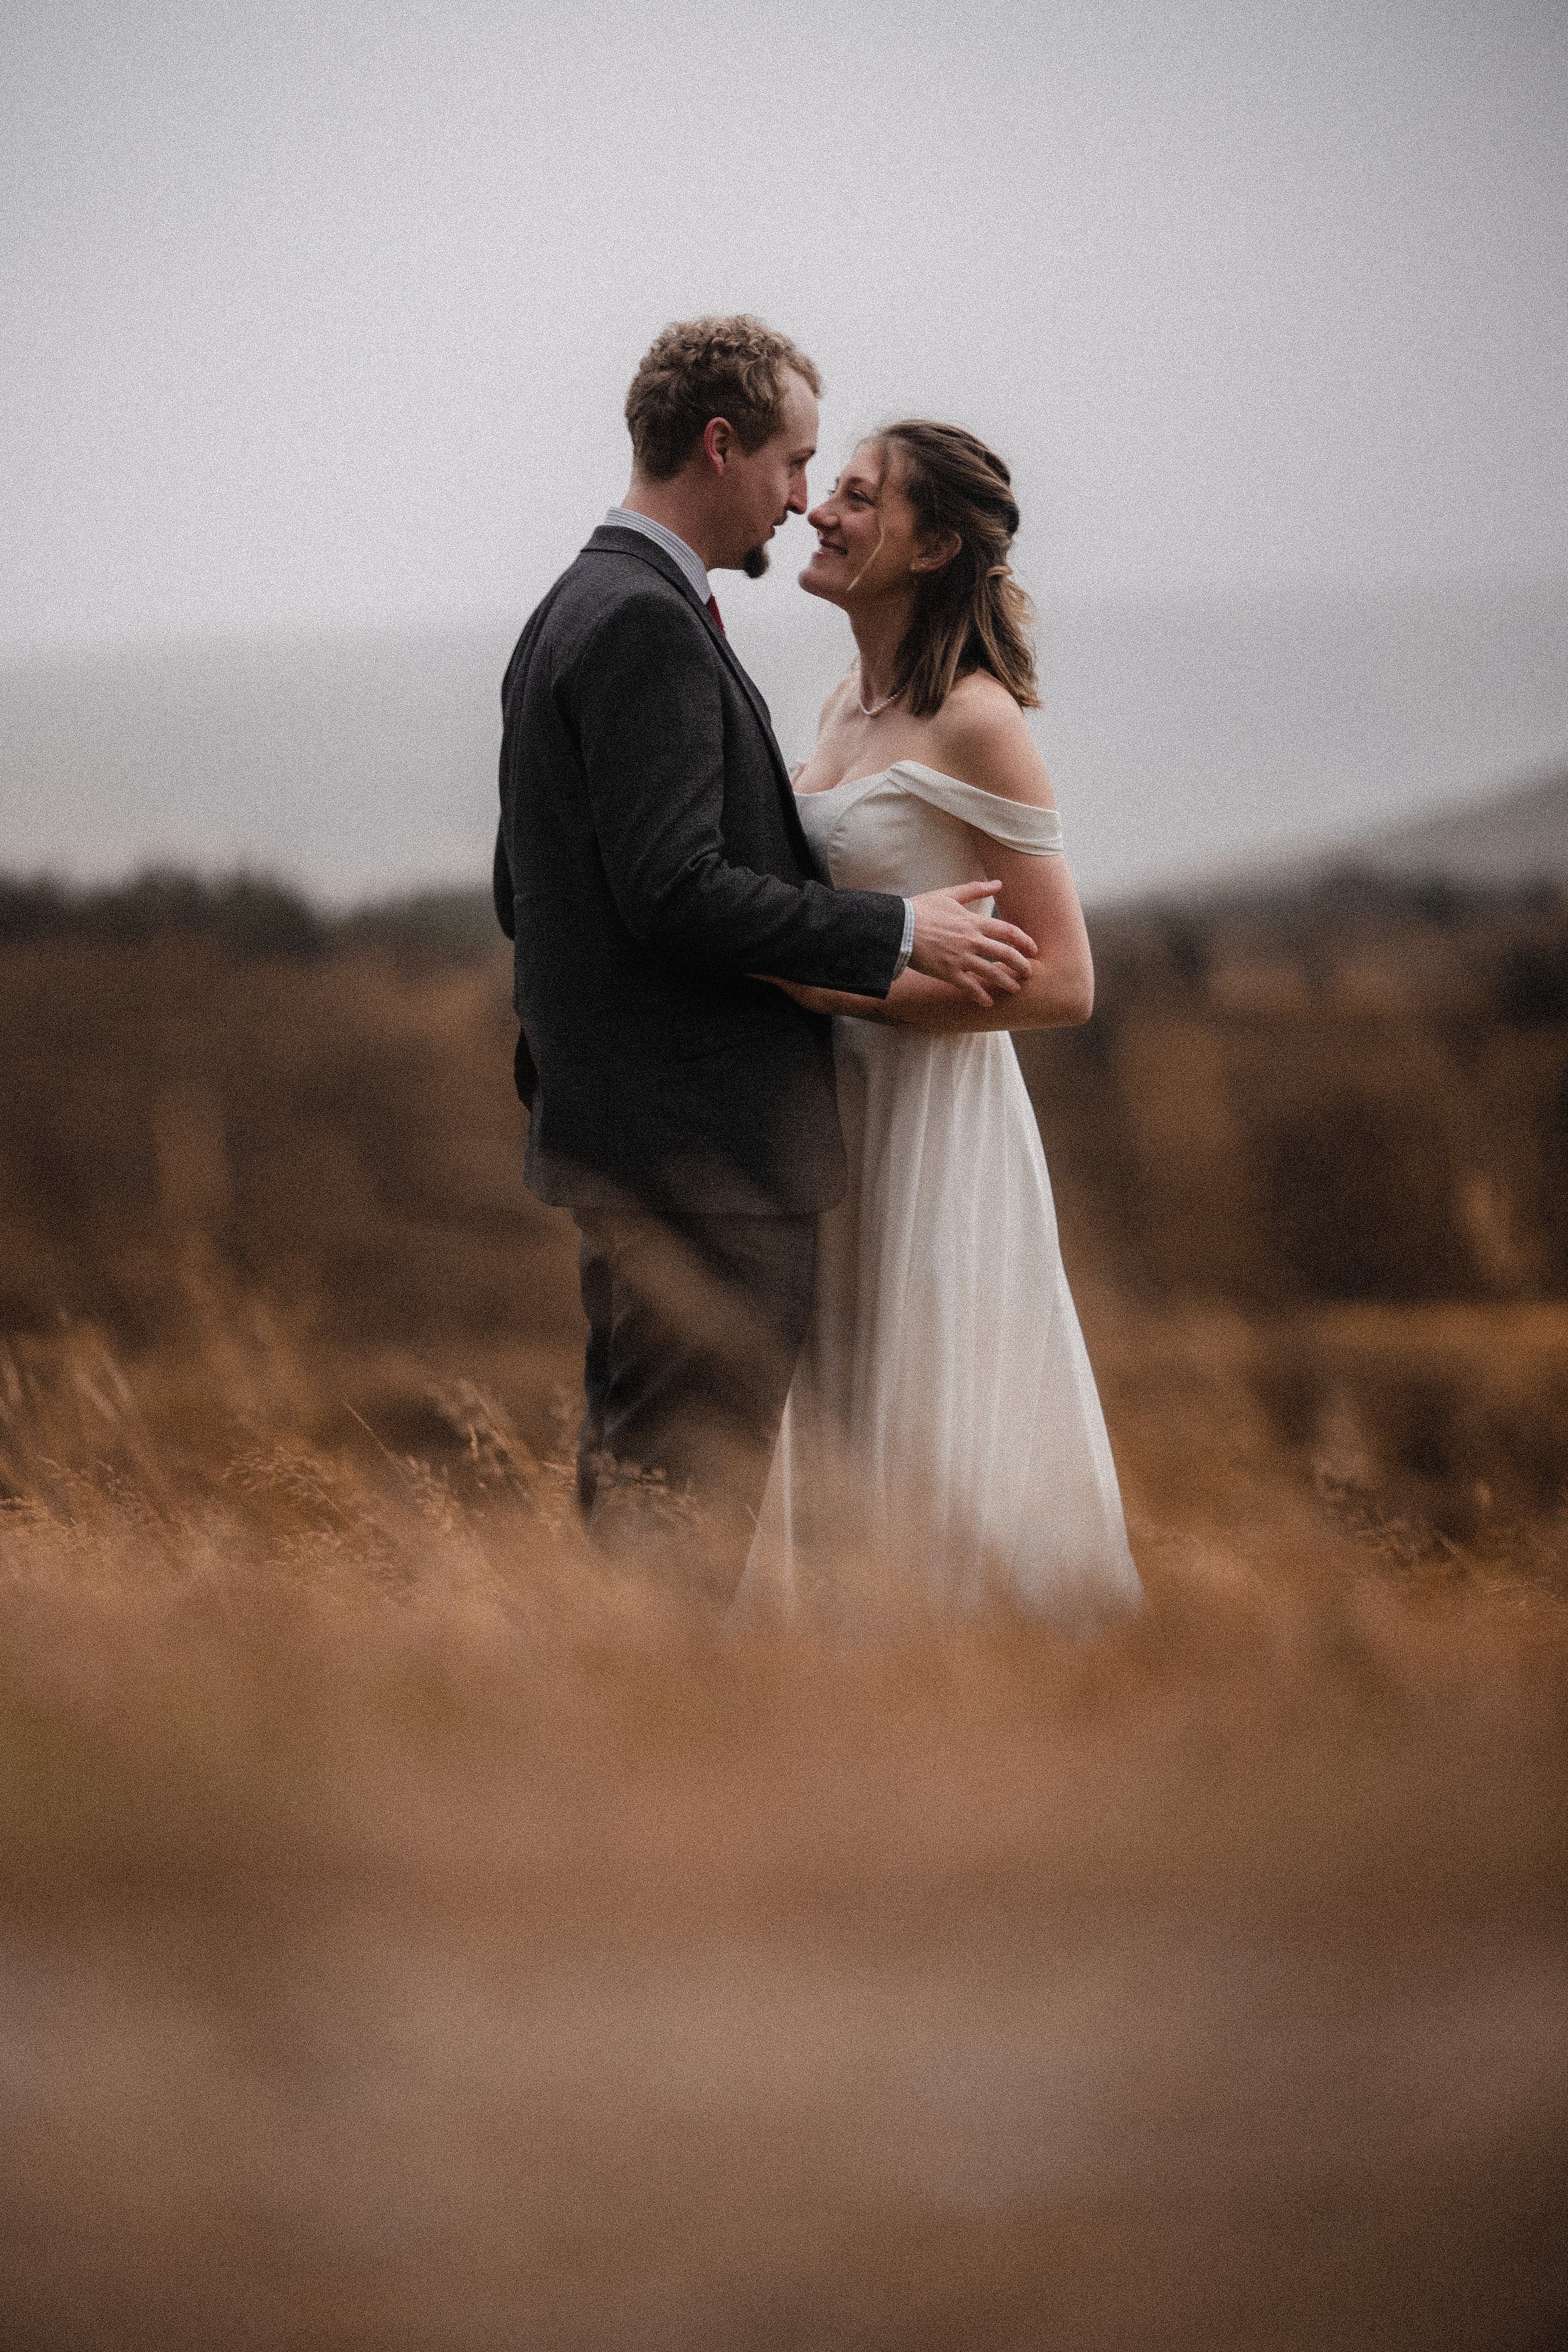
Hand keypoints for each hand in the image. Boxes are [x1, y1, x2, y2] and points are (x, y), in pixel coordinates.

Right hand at [908, 882, 1036, 1005]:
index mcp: (973, 921)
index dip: (1025, 941)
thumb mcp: (950, 894)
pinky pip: (970, 987)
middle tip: (1029, 973)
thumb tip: (998, 883)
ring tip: (1016, 989)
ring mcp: (961, 958)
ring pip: (992, 972)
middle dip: (1021, 965)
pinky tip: (988, 1003)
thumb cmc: (921, 909)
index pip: (1008, 932)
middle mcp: (971, 940)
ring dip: (1007, 982)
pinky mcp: (948, 972)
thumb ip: (975, 890)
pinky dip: (981, 996)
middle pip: (1006, 954)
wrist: (899, 927)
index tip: (1033, 949)